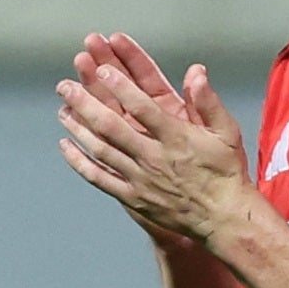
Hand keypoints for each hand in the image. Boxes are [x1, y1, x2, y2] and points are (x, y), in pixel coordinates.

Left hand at [58, 32, 256, 248]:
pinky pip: (100, 178)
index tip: (101, 69)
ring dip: (78, 128)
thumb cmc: (226, 172)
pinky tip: (65, 146)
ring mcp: (140, 178)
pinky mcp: (133, 197)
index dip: (119, 86)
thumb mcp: (227, 132)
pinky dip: (80, 162)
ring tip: (62, 109)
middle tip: (65, 85)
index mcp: (176, 137)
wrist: (223, 218)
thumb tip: (196, 71)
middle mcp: (154, 157)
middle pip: (111, 126)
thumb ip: (208, 101)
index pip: (142, 106)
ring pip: (101, 149)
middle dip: (85, 103)